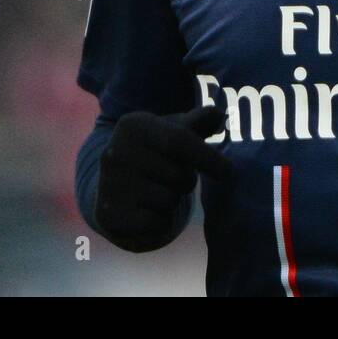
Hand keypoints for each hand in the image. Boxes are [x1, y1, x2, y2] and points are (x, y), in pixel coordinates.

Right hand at [95, 105, 232, 251]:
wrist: (112, 188)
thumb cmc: (155, 154)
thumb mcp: (173, 132)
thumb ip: (198, 122)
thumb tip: (219, 116)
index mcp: (133, 125)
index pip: (179, 141)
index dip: (208, 158)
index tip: (228, 172)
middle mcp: (115, 151)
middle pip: (178, 175)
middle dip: (185, 180)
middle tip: (170, 177)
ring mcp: (109, 184)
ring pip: (168, 200)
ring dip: (171, 201)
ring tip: (156, 192)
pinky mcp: (109, 215)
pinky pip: (156, 222)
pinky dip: (160, 221)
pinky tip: (146, 210)